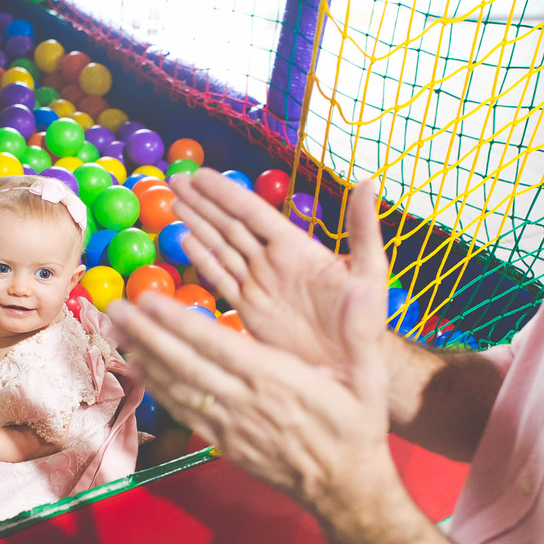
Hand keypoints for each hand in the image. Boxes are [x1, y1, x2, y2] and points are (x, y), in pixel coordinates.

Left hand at [106, 261, 396, 518]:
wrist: (346, 489)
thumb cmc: (358, 428)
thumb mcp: (369, 377)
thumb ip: (361, 331)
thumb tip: (360, 290)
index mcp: (277, 380)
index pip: (216, 346)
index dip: (179, 324)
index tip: (149, 302)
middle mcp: (246, 402)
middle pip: (184, 364)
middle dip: (146, 335)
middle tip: (115, 308)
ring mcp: (231, 426)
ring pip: (178, 388)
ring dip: (144, 358)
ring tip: (116, 332)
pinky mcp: (225, 443)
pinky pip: (185, 412)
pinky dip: (159, 390)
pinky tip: (140, 371)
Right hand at [171, 169, 389, 375]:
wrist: (348, 368)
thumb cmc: (364, 322)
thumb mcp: (368, 273)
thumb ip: (363, 228)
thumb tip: (368, 181)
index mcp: (296, 248)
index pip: (253, 212)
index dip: (225, 193)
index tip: (200, 175)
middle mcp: (273, 262)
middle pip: (230, 225)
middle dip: (203, 202)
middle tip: (176, 180)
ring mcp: (259, 285)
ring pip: (221, 248)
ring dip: (197, 224)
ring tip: (175, 202)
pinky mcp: (250, 309)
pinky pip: (221, 279)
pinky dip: (202, 260)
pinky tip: (186, 242)